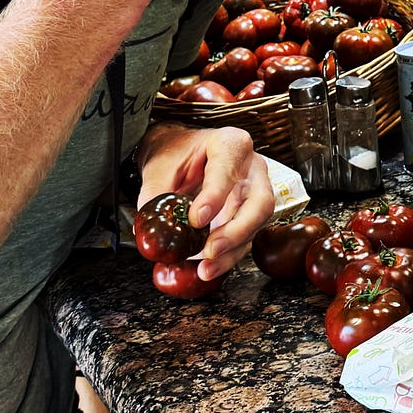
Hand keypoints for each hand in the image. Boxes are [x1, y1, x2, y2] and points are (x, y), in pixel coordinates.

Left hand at [137, 122, 275, 284]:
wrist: (181, 157)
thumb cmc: (175, 154)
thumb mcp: (160, 167)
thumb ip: (156, 195)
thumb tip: (153, 230)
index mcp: (230, 144)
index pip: (228, 170)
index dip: (215, 197)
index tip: (196, 219)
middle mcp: (251, 168)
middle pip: (259, 202)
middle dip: (236, 230)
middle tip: (210, 249)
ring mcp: (255, 192)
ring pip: (257, 224)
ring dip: (233, 249)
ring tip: (206, 267)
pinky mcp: (249, 215)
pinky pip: (246, 238)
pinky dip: (229, 257)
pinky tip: (210, 268)